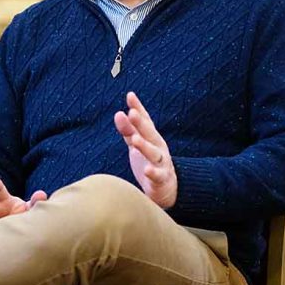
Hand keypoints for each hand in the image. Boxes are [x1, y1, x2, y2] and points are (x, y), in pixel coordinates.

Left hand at [113, 91, 176, 208]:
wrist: (166, 188)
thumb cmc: (149, 161)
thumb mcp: (137, 145)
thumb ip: (128, 130)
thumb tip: (118, 113)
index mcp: (152, 137)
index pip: (145, 120)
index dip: (138, 108)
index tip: (130, 95)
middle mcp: (158, 147)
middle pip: (149, 133)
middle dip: (141, 123)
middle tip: (131, 113)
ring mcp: (161, 163)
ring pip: (154, 153)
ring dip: (145, 146)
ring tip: (135, 139)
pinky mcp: (161, 179)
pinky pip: (157, 175)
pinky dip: (153, 172)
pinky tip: (147, 170)